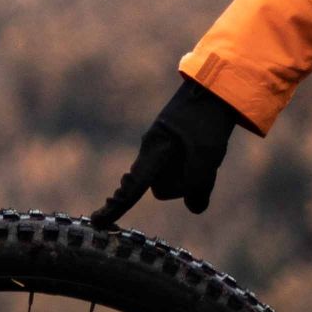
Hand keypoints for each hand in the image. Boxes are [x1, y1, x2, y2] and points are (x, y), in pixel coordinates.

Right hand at [92, 77, 248, 224]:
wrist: (214, 87)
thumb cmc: (207, 118)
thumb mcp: (208, 152)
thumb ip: (199, 183)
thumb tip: (194, 207)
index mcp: (154, 151)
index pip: (132, 187)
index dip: (116, 207)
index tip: (97, 224)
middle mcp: (152, 152)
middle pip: (162, 188)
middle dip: (184, 185)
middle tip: (207, 163)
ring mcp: (161, 150)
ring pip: (174, 180)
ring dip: (193, 175)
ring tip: (210, 152)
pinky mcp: (171, 147)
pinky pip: (182, 170)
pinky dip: (196, 168)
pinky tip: (208, 153)